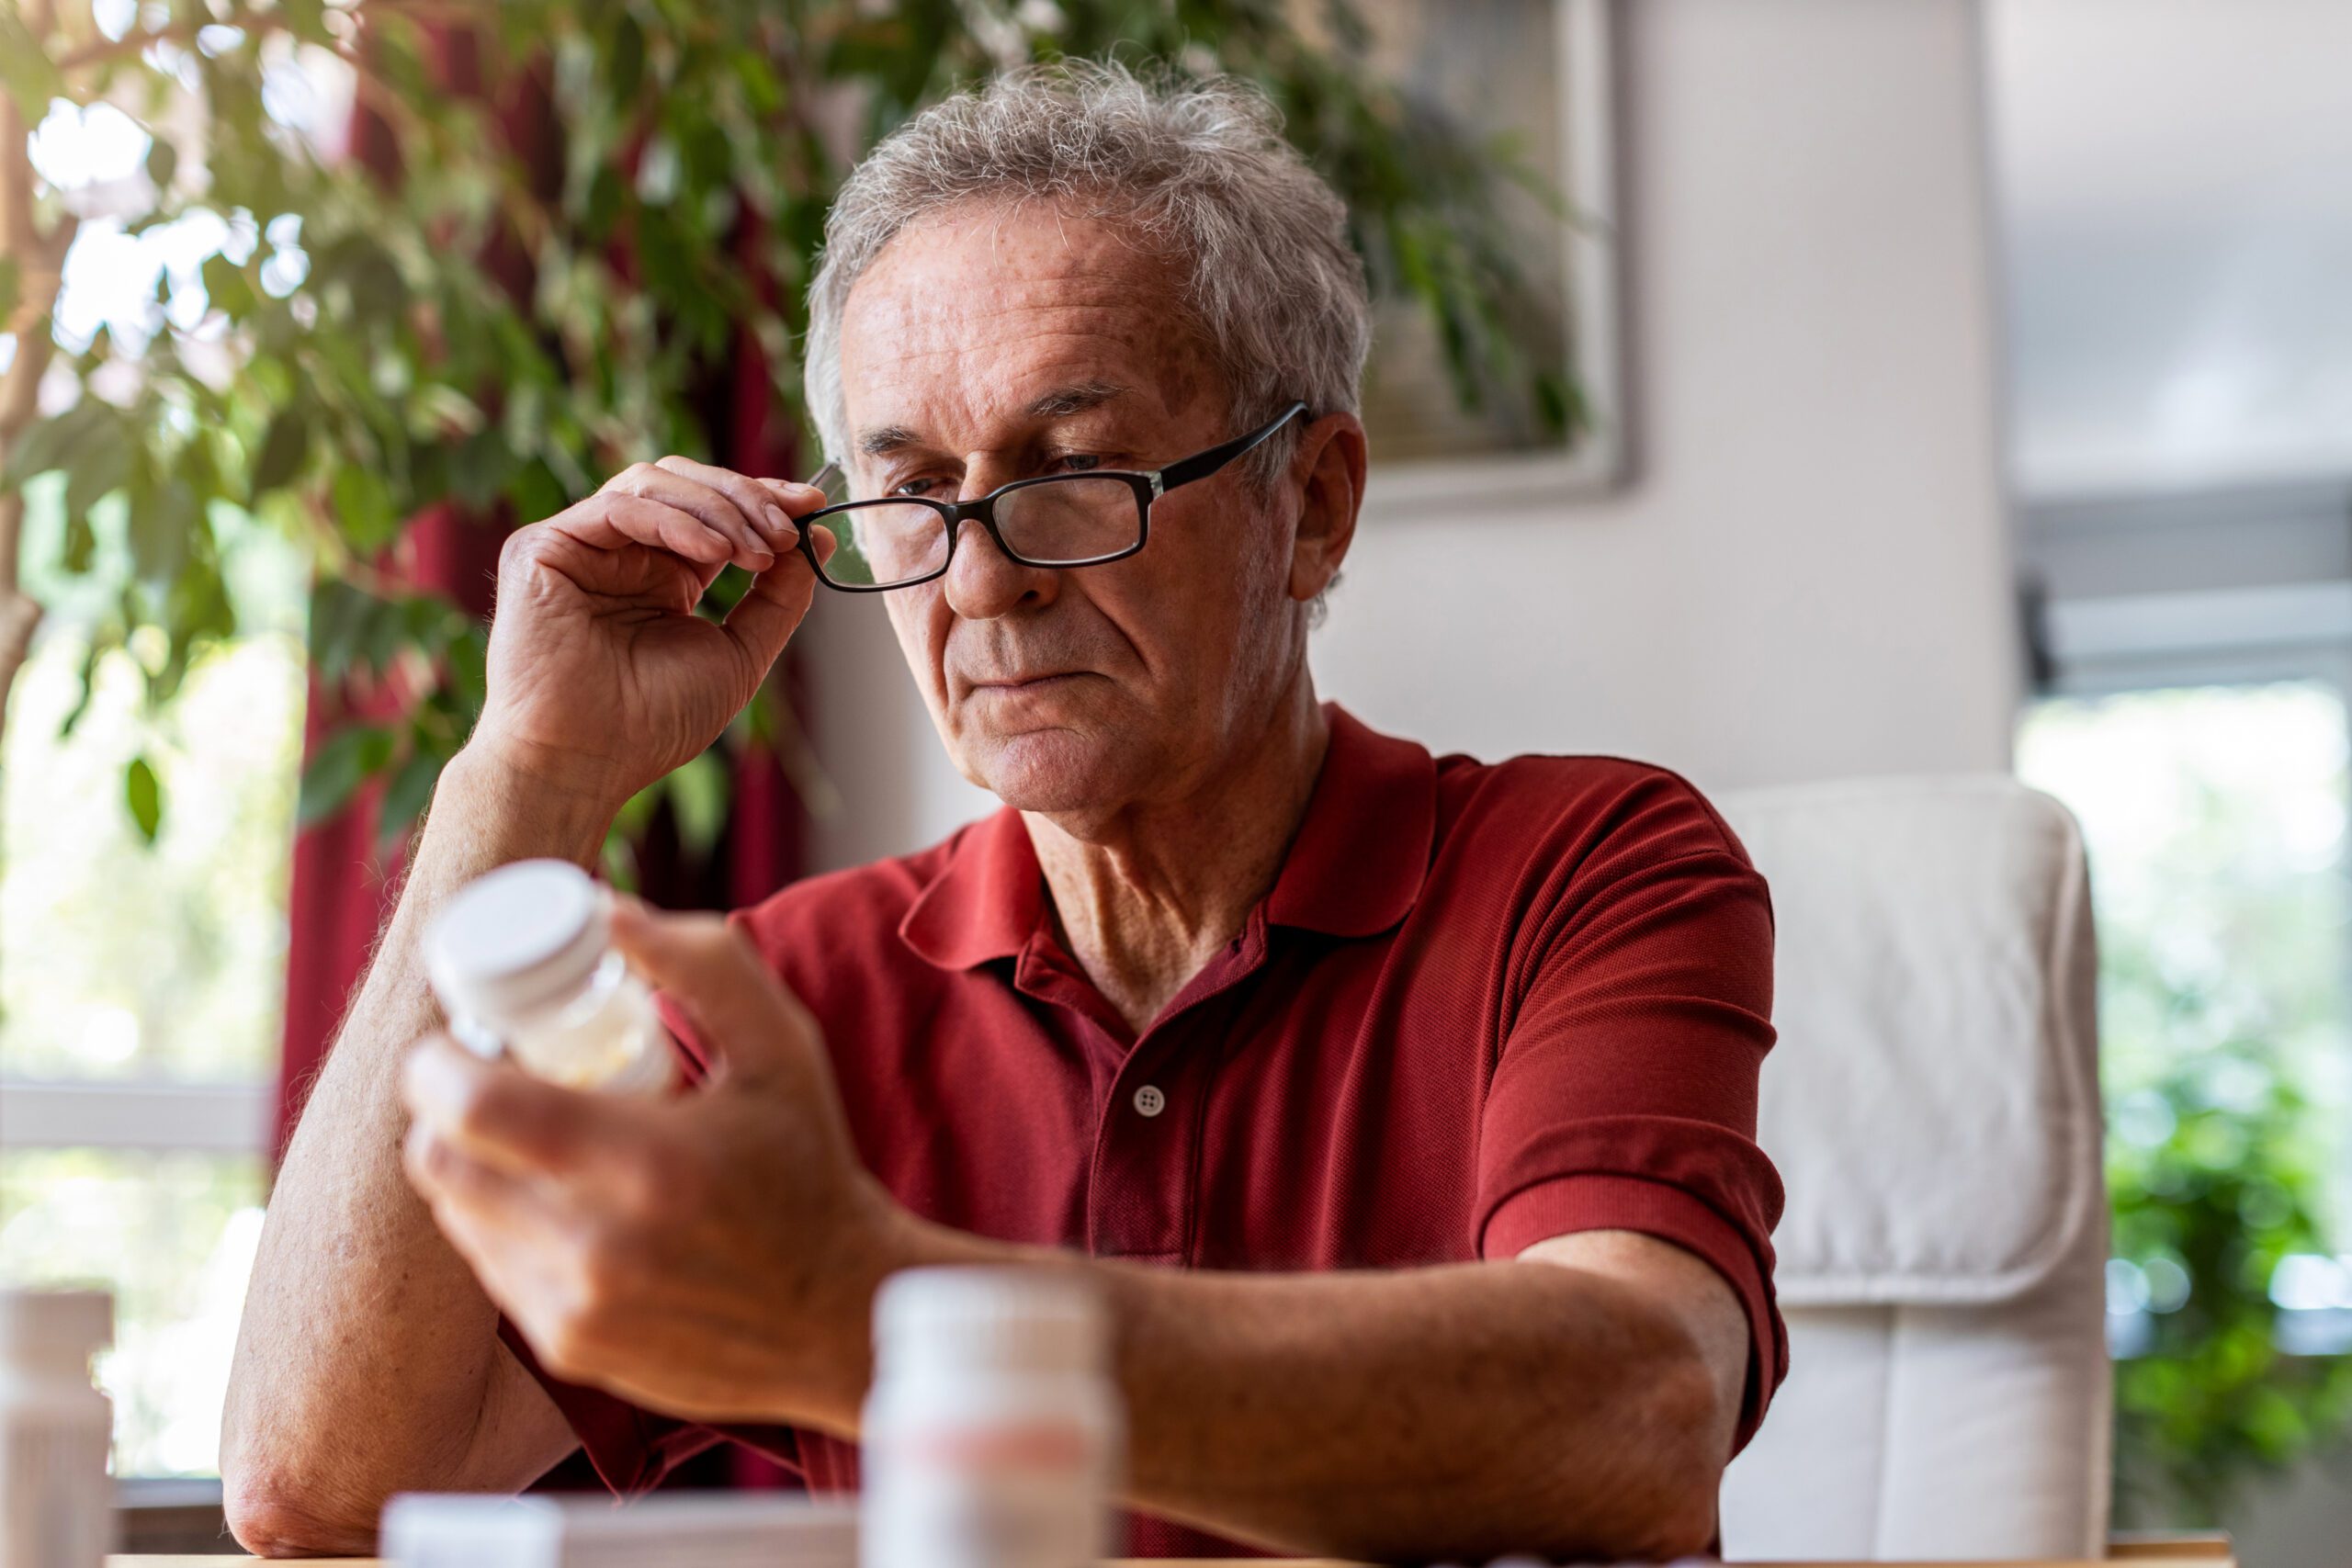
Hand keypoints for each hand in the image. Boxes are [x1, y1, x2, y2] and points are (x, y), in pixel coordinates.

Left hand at [399, 895, 902, 1426]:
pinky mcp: (570, 1348)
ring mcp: (576, 1308)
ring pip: (457, 1214)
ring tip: (537, 1135)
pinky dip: (507, 1222)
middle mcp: (595, 1246)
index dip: (437, 1062)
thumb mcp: (782, 1046)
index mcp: (643, 1162)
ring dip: (474, 1163)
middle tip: (494, 1076)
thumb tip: (604, 911)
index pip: (468, 1107)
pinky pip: (492, 1265)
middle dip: (445, 1108)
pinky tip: (565, 1200)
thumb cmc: (809, 1165)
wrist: (842, 1312)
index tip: (465, 1038)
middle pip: (439, 1162)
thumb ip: (702, 963)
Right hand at [469, 457, 836, 811]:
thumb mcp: (739, 654)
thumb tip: (817, 537)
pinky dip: (676, 521)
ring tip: (758, 551)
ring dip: (720, 509)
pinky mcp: (542, 546)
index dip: (762, 498)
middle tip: (788, 529)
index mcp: (661, 576)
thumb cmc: (653, 723)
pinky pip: (617, 508)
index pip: (713, 511)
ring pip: (654, 483)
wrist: (585, 761)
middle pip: (685, 484)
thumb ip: (777, 597)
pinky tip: (716, 552)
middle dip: (747, 498)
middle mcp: (620, 553)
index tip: (811, 506)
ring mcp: (579, 546)